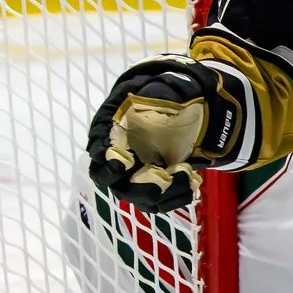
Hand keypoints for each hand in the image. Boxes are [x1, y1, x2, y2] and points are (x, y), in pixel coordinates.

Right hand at [87, 56, 245, 211]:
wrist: (175, 111)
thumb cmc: (155, 99)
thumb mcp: (153, 90)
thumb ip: (151, 95)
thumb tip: (154, 96)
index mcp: (108, 136)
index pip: (99, 154)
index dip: (108, 162)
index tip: (123, 161)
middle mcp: (116, 162)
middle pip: (117, 184)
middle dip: (139, 185)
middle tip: (161, 177)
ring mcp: (135, 177)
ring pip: (141, 197)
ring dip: (164, 192)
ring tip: (187, 174)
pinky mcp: (154, 186)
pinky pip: (160, 201)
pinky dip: (177, 196)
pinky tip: (193, 181)